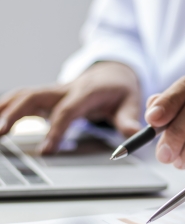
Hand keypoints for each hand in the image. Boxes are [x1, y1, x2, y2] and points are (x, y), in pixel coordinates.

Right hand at [0, 62, 140, 152]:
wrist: (113, 73)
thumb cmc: (120, 90)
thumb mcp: (131, 102)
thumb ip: (128, 119)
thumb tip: (133, 135)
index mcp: (86, 92)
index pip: (67, 111)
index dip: (56, 130)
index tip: (46, 150)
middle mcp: (65, 89)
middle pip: (35, 96)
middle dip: (16, 113)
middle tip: (1, 133)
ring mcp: (53, 91)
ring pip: (23, 95)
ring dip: (4, 109)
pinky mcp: (46, 96)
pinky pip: (21, 99)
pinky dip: (4, 107)